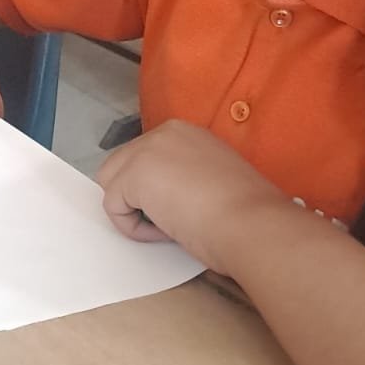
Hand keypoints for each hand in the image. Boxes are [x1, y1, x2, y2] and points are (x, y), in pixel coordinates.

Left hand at [95, 120, 290, 272]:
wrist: (252, 223)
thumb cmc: (245, 212)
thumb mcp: (213, 180)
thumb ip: (186, 177)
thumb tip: (168, 195)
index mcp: (186, 132)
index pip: (146, 159)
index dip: (156, 190)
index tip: (184, 209)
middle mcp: (163, 132)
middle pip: (120, 166)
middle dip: (135, 198)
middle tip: (170, 221)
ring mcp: (145, 150)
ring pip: (111, 184)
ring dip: (133, 211)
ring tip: (169, 227)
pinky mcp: (133, 175)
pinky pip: (113, 207)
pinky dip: (133, 228)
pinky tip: (166, 232)